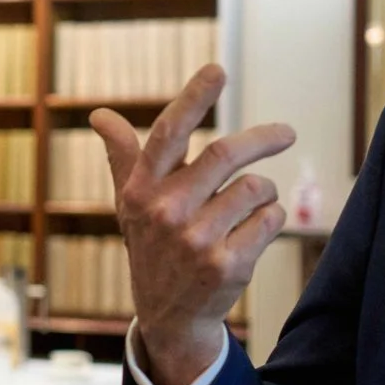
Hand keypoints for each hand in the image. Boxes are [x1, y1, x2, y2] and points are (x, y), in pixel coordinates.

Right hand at [90, 65, 294, 384]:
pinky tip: (251, 234)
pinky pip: (271, 218)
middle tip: (286, 133)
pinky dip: (270, 219)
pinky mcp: (228, 264)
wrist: (169, 314)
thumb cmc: (153, 245)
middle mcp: (165, 213)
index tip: (217, 69)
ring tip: (247, 209)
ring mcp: (196, 240)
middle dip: (265, 139)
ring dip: (263, 193)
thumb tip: (98, 114)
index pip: (168, 135)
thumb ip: (123, 156)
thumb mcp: (131, 203)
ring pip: (257, 188)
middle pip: (226, 154)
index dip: (193, 99)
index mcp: (141, 190)